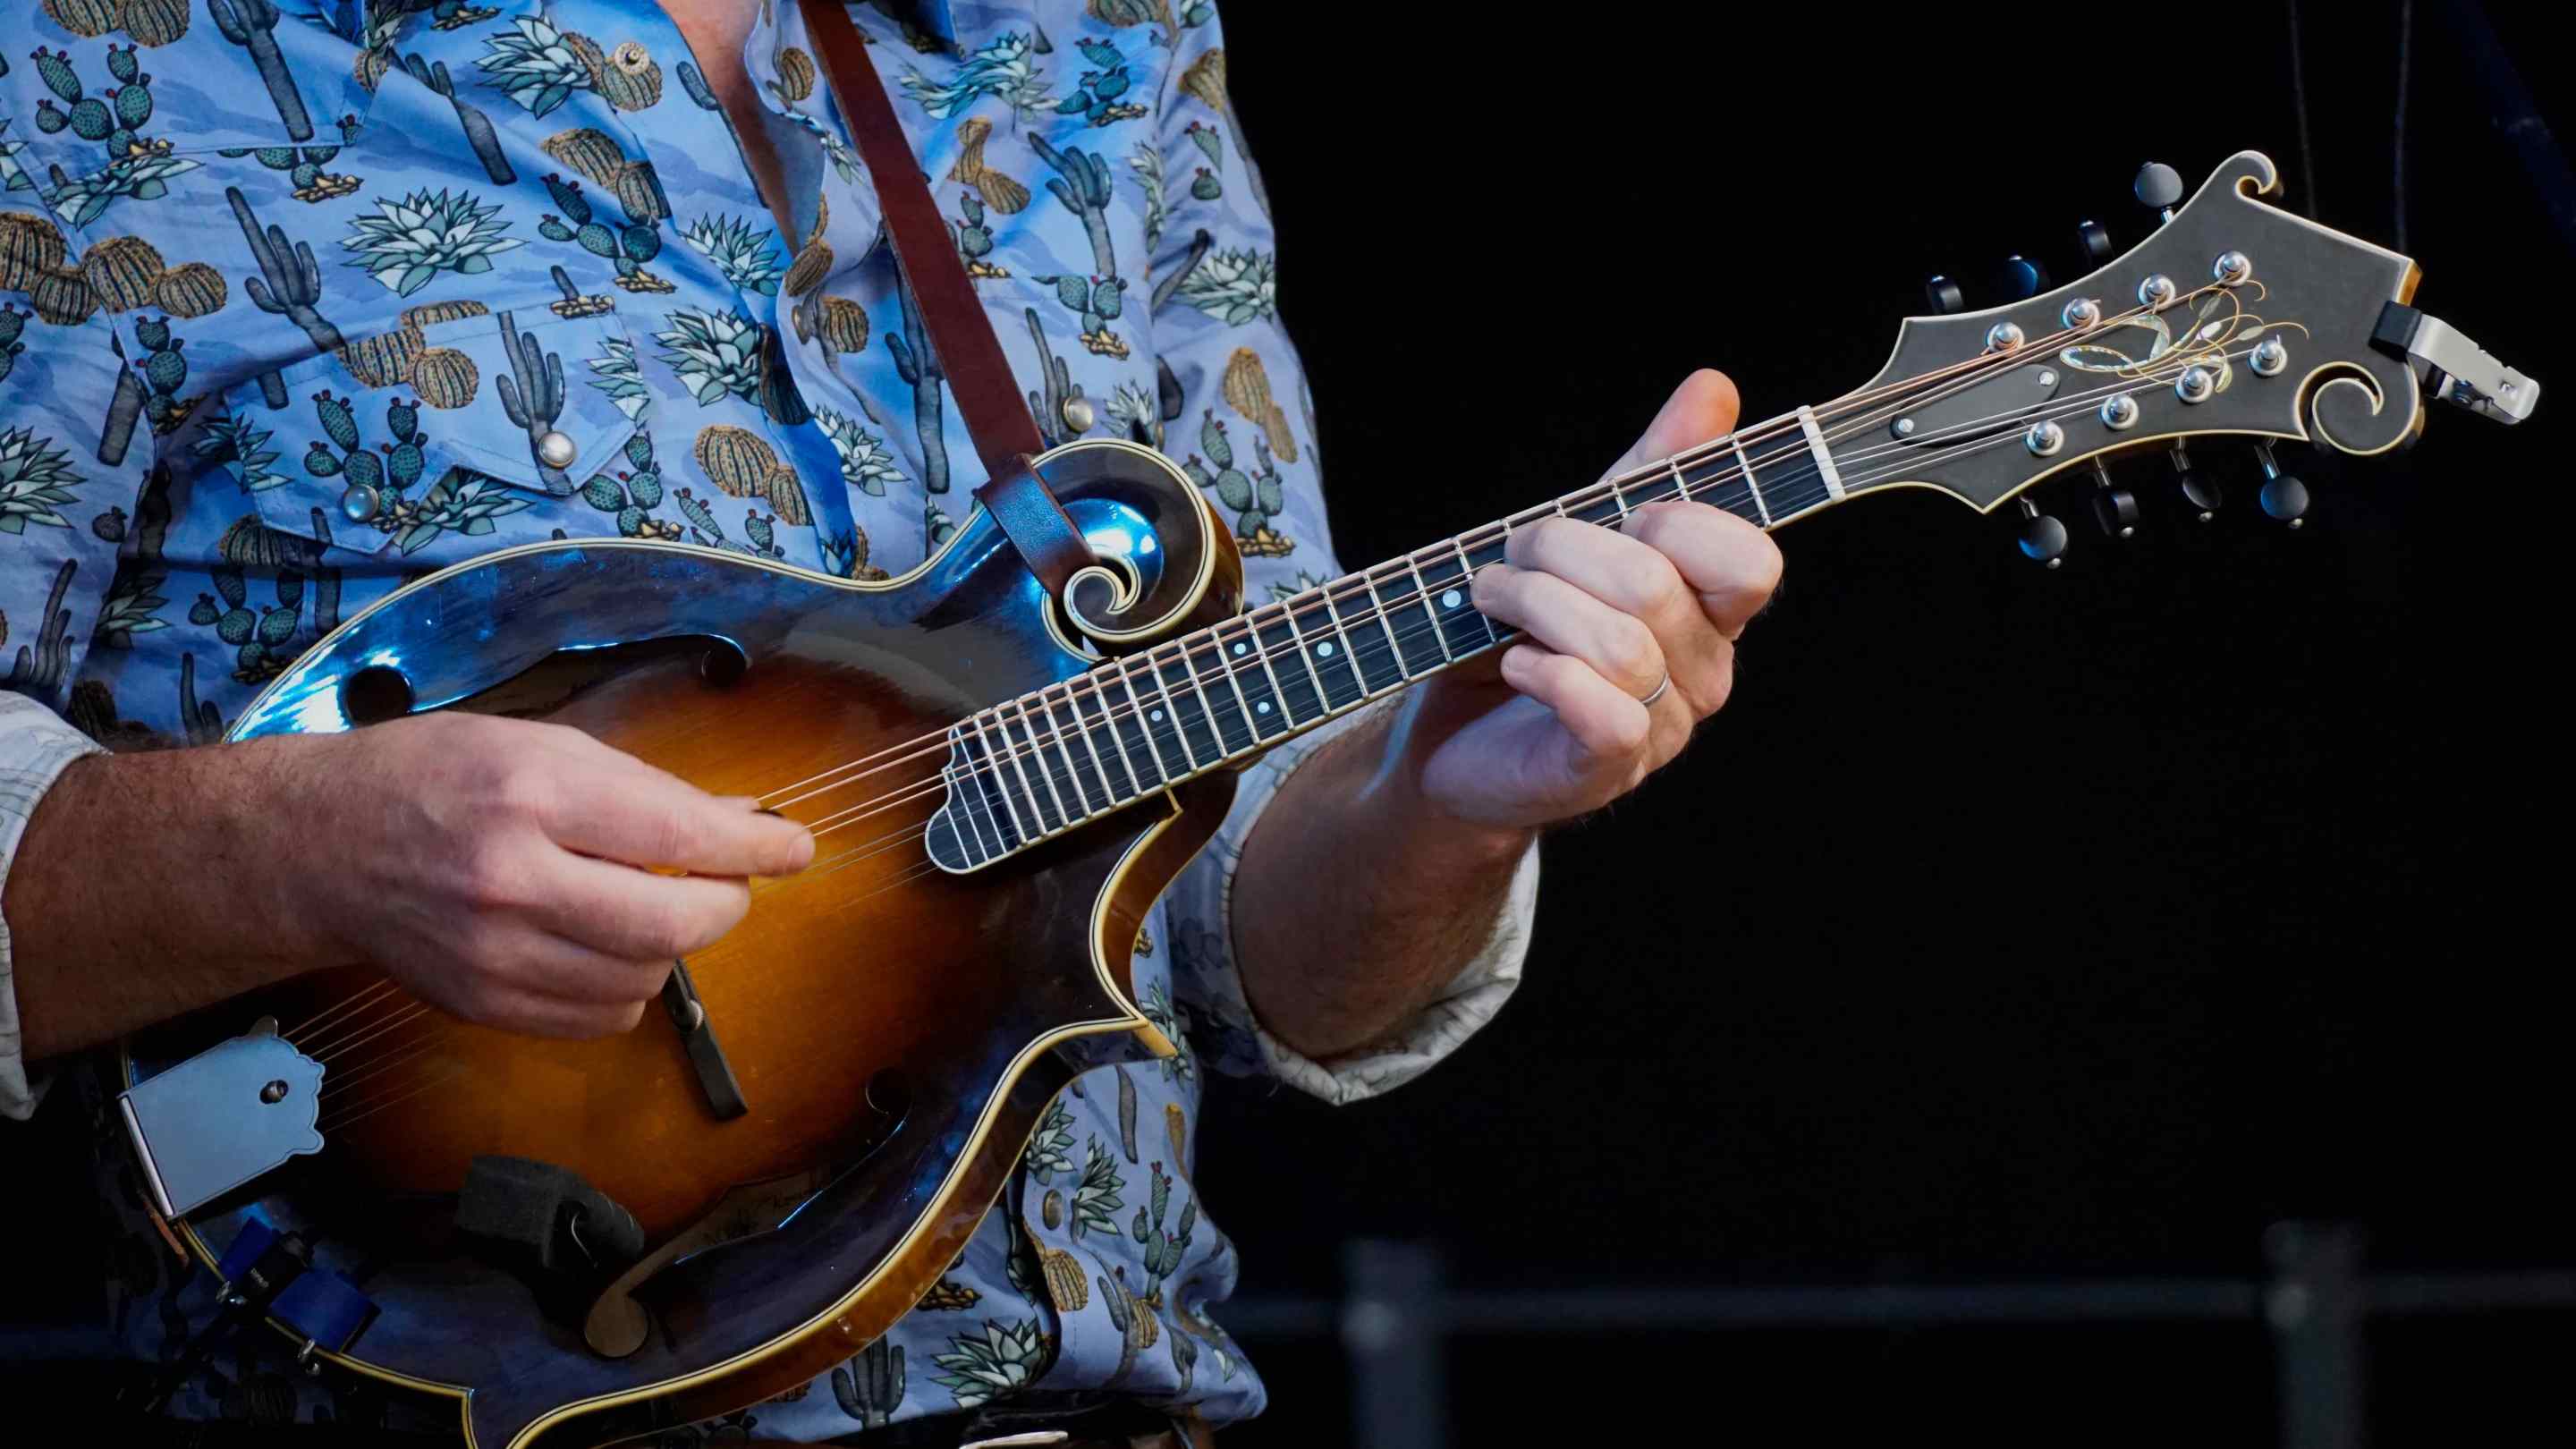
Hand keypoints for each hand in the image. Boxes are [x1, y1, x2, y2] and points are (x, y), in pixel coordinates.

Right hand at [281, 713, 812, 1036]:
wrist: (319, 849)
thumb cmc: (434, 777)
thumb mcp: (538, 746)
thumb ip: (643, 786)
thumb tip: (744, 816)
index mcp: (532, 794)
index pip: (678, 833)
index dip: (754, 847)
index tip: (796, 848)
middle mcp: (512, 879)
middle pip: (672, 922)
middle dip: (725, 904)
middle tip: (727, 883)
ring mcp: (494, 954)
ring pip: (644, 975)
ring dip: (672, 944)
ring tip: (648, 903)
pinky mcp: (484, 1005)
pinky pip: (601, 1015)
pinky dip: (628, 984)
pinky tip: (607, 945)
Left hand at [1401, 370, 1782, 831]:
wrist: (1451, 735)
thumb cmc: (1527, 630)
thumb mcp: (1587, 533)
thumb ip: (1654, 467)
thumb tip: (1715, 387)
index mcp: (1711, 612)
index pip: (1748, 560)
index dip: (1674, 522)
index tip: (1611, 518)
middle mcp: (1702, 673)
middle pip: (1655, 585)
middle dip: (1560, 550)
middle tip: (1509, 557)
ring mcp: (1661, 730)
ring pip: (1620, 644)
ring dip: (1532, 605)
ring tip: (1489, 601)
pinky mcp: (1606, 769)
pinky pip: (1604, 712)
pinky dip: (1543, 671)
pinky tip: (1512, 662)